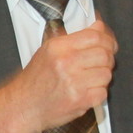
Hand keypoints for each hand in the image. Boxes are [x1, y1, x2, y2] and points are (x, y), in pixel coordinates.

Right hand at [0, 20, 116, 132]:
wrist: (23, 106)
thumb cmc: (36, 79)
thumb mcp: (48, 50)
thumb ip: (74, 38)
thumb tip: (99, 26)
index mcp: (57, 47)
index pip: (94, 35)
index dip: (107, 39)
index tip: (109, 43)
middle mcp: (65, 63)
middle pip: (104, 54)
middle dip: (108, 57)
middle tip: (103, 62)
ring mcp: (73, 83)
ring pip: (106, 74)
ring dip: (103, 76)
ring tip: (91, 78)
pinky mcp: (79, 101)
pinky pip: (103, 92)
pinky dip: (98, 92)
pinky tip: (87, 90)